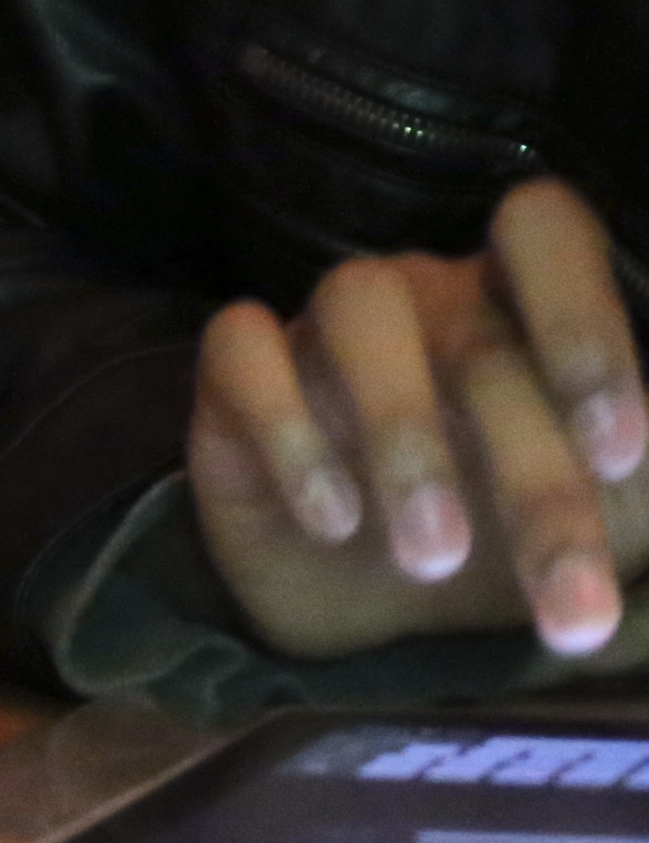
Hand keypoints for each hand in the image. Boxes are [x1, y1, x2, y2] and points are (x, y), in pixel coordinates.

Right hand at [187, 177, 648, 661]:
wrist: (379, 613)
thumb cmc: (516, 541)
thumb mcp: (617, 518)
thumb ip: (645, 476)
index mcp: (522, 309)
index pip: (543, 229)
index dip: (583, 324)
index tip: (620, 453)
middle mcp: (428, 299)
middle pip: (478, 335)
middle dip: (536, 483)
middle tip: (568, 602)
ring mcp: (324, 325)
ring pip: (357, 307)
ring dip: (408, 438)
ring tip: (436, 557)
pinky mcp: (234, 373)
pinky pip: (243, 348)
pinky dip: (291, 432)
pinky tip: (334, 521)